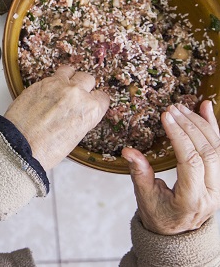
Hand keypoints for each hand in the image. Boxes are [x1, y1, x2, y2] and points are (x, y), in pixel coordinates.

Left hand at [4, 65, 109, 169]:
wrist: (20, 145)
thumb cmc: (46, 149)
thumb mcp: (74, 137)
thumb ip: (80, 119)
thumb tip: (75, 113)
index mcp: (91, 110)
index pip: (102, 98)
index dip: (95, 101)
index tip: (90, 102)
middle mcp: (77, 94)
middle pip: (88, 79)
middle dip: (83, 86)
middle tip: (74, 95)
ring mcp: (58, 85)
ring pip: (69, 71)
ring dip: (68, 77)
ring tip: (61, 86)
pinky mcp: (40, 82)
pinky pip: (51, 76)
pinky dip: (50, 82)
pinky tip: (45, 92)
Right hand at [122, 101, 219, 234]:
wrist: (178, 231)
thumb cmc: (160, 214)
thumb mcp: (145, 197)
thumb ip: (140, 173)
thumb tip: (128, 151)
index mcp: (193, 200)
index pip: (191, 162)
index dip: (179, 137)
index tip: (166, 117)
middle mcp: (213, 193)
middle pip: (208, 152)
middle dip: (189, 126)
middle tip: (172, 109)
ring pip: (218, 148)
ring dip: (201, 124)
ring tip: (182, 108)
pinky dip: (214, 127)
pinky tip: (205, 109)